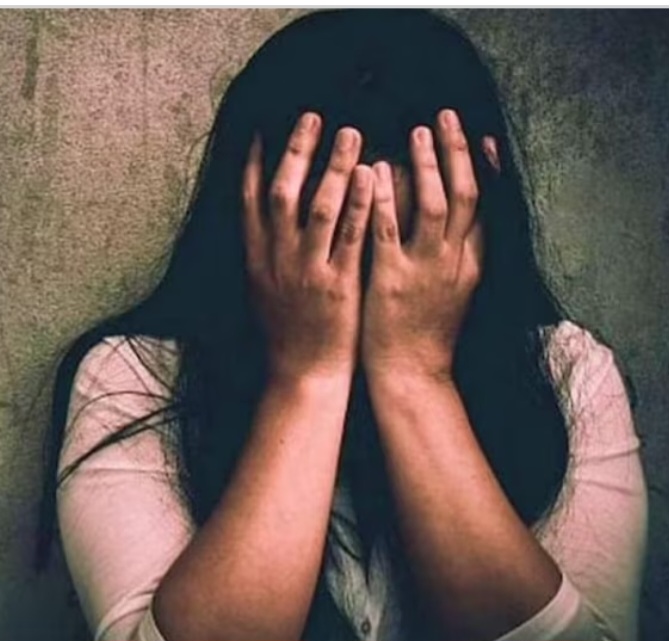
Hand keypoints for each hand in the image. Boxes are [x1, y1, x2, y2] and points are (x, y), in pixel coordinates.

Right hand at [242, 112, 373, 381]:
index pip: (249, 200)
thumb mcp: (262, 291)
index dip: (254, 161)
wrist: (302, 375)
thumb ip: (262, 254)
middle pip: (283, 192)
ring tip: (350, 134)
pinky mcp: (338, 284)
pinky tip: (372, 177)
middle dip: (297, 151)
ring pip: (318, 207)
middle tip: (314, 117)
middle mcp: (278, 258)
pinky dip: (359, 204)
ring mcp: (308, 270)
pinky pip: (350, 237)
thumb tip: (262, 219)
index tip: (262, 130)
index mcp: (256, 258)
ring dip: (333, 166)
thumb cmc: (286, 333)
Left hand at [362, 109, 482, 380]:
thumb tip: (455, 217)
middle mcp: (455, 262)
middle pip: (466, 197)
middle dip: (457, 154)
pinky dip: (387, 199)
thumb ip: (459, 254)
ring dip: (429, 166)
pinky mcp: (392, 281)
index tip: (482, 137)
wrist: (412, 375)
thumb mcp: (457, 292)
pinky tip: (379, 171)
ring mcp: (425, 271)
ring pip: (435, 207)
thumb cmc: (429, 333)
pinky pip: (389, 232)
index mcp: (472, 264)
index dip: (486, 170)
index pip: (487, 207)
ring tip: (419, 131)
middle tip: (445, 117)